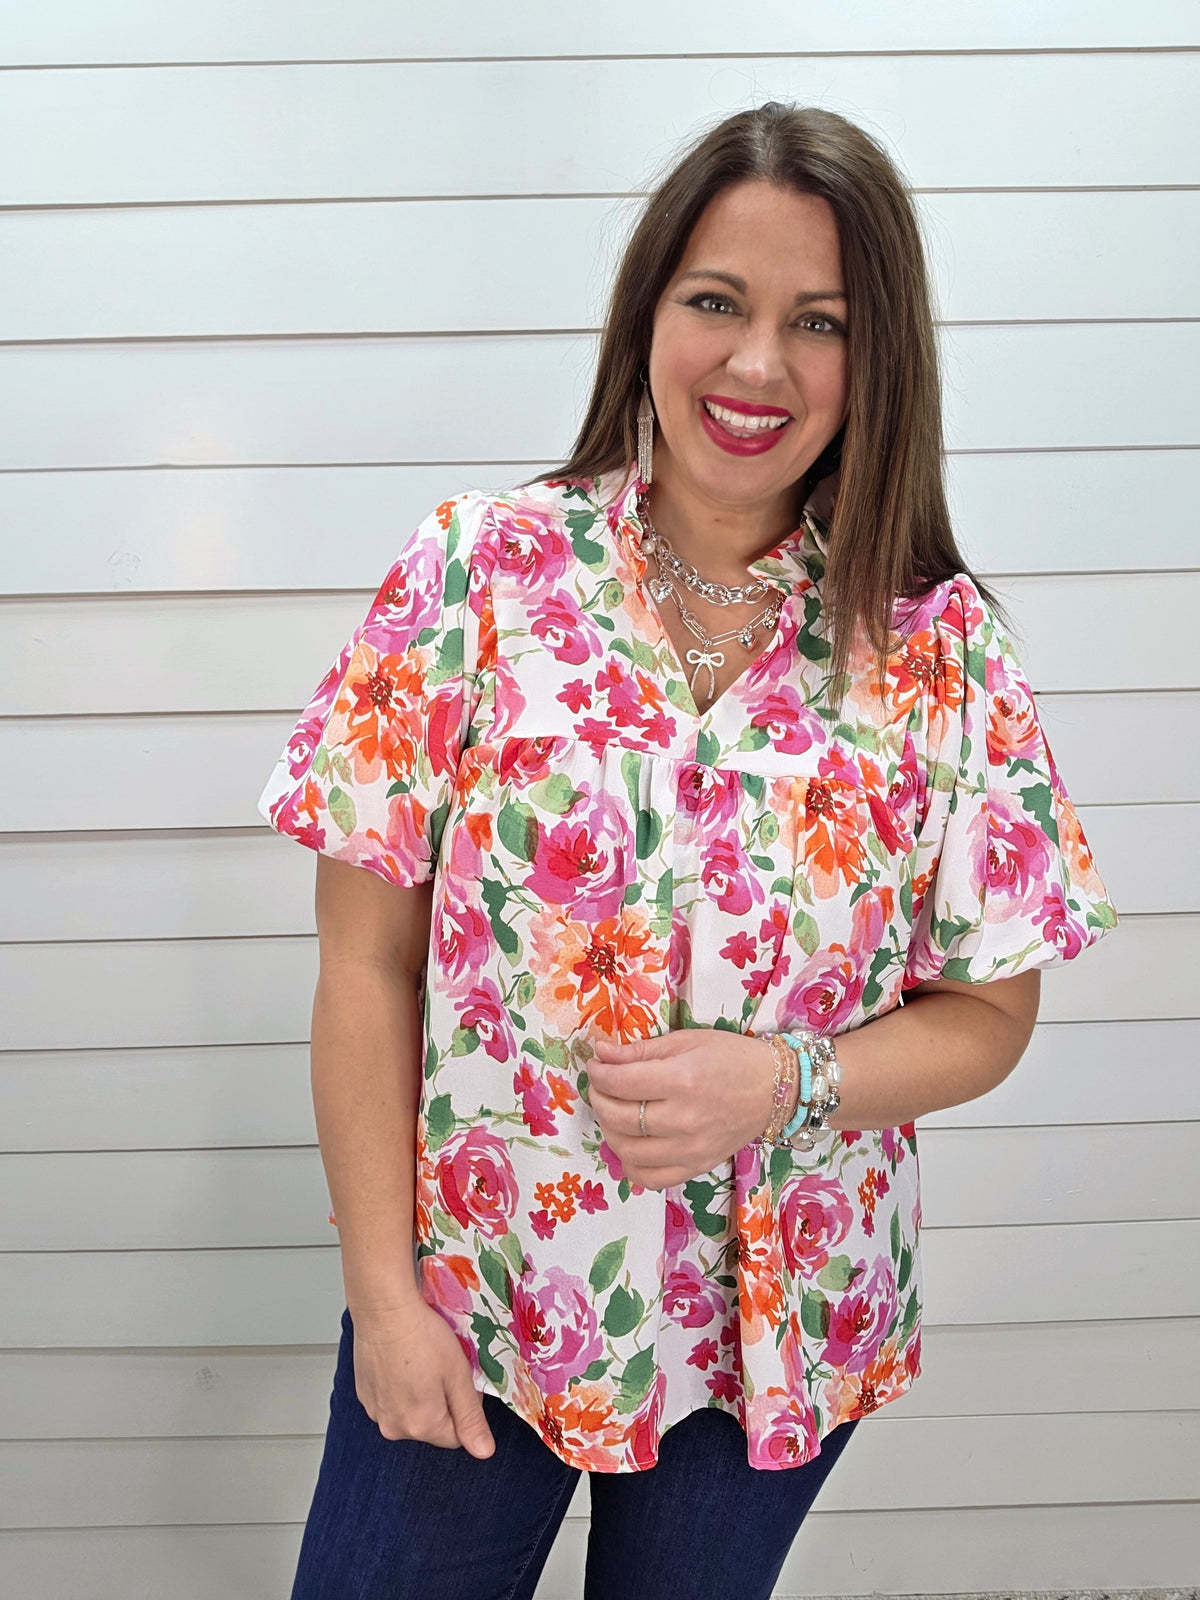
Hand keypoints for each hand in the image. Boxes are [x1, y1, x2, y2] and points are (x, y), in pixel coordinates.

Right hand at [350, 1295, 495, 1457]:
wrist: (384, 1310)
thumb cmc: (423, 1336)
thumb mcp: (458, 1375)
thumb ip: (471, 1418)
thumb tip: (484, 1452)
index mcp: (421, 1426)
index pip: (456, 1437)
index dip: (464, 1408)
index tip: (459, 1380)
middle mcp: (394, 1428)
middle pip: (431, 1427)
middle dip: (440, 1403)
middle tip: (440, 1369)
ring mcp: (375, 1412)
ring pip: (410, 1414)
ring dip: (418, 1396)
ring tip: (419, 1362)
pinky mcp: (364, 1395)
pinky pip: (390, 1402)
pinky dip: (398, 1388)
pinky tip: (401, 1362)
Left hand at [587, 1030, 775, 1189]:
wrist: (774, 1089)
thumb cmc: (732, 1058)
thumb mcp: (687, 1041)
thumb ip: (641, 1050)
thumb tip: (600, 1053)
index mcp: (683, 1080)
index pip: (620, 1083)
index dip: (598, 1073)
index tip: (596, 1065)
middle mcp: (685, 1119)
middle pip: (619, 1118)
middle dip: (599, 1099)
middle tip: (602, 1086)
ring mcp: (691, 1149)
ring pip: (628, 1151)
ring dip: (610, 1131)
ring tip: (615, 1113)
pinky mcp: (698, 1167)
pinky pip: (651, 1178)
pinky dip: (632, 1166)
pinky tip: (631, 1145)